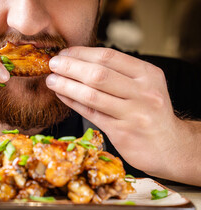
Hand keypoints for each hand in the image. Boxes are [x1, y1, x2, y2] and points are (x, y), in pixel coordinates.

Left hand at [46, 47, 189, 179]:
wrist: (169, 146)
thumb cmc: (150, 114)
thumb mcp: (145, 87)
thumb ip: (120, 75)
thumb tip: (81, 61)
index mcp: (148, 74)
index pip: (109, 57)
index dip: (82, 53)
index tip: (65, 53)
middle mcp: (143, 92)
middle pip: (99, 74)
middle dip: (70, 67)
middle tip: (53, 64)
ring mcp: (133, 113)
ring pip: (92, 94)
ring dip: (67, 85)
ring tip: (51, 80)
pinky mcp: (122, 132)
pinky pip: (91, 113)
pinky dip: (73, 102)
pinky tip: (61, 95)